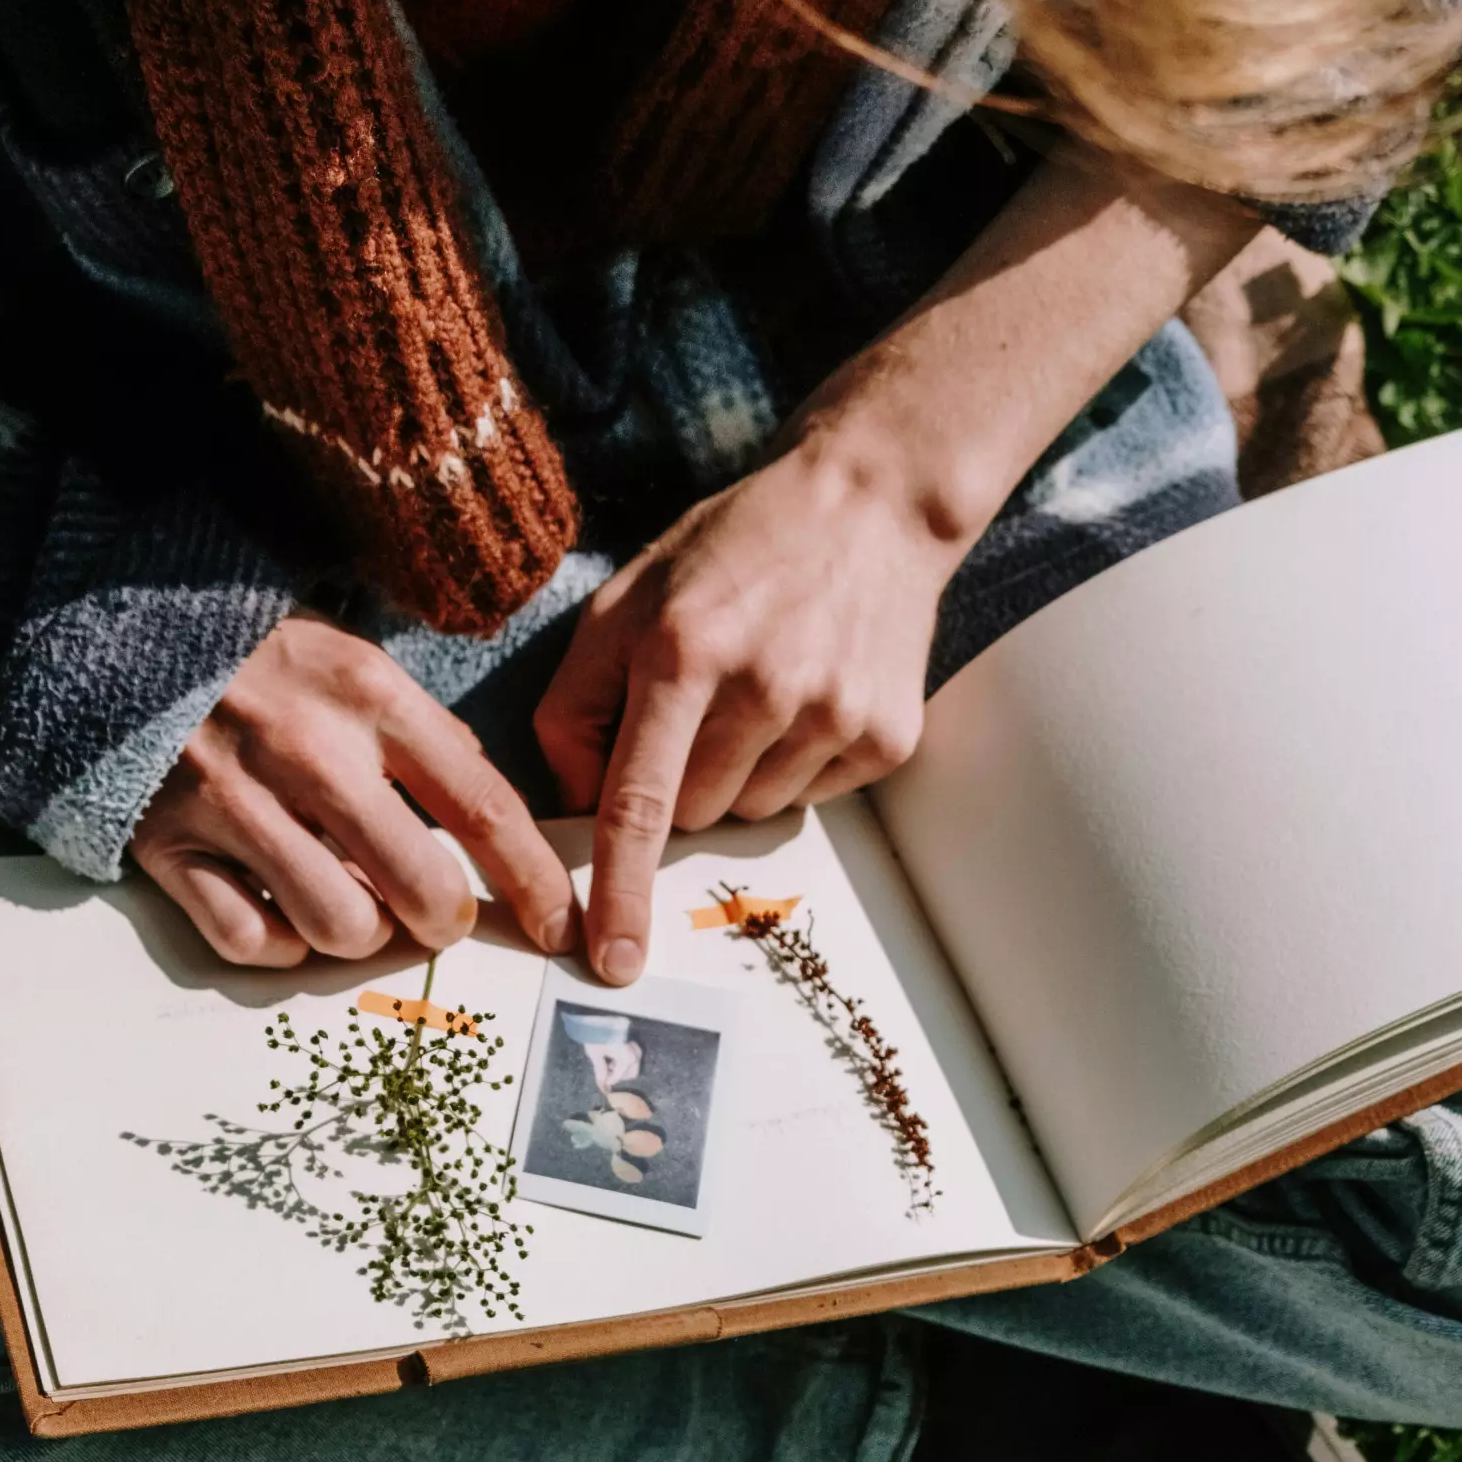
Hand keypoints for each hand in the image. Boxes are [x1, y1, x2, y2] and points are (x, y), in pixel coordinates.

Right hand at [134, 614, 575, 968]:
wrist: (118, 630)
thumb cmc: (261, 659)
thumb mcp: (356, 665)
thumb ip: (426, 740)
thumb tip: (492, 828)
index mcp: (369, 697)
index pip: (481, 806)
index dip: (532, 881)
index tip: (558, 927)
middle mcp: (305, 751)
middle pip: (419, 889)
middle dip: (441, 921)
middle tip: (433, 915)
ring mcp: (233, 801)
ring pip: (339, 927)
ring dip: (358, 936)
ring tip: (349, 904)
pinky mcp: (169, 844)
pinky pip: (248, 940)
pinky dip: (277, 945)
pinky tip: (282, 911)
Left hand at [534, 433, 960, 983]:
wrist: (872, 502)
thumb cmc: (735, 550)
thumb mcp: (628, 599)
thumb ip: (577, 702)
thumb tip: (576, 806)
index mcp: (682, 651)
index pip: (638, 802)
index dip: (619, 890)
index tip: (612, 959)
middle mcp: (763, 688)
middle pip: (694, 818)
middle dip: (683, 782)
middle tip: (705, 704)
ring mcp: (833, 715)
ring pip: (752, 814)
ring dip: (742, 774)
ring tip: (764, 687)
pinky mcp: (885, 736)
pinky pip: (811, 799)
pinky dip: (798, 763)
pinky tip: (810, 692)